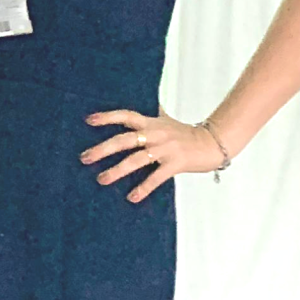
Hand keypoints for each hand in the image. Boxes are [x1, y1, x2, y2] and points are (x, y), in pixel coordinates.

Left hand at [83, 108, 218, 203]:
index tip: (88, 120)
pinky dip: (143, 188)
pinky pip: (156, 177)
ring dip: (117, 171)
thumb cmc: (186, 133)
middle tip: (84, 158)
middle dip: (102, 149)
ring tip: (101, 179)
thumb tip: (142, 102)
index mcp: (151, 123)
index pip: (126, 116)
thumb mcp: (166, 121)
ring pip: (136, 160)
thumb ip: (151, 116)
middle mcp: (155, 134)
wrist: (214, 142)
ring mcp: (165, 149)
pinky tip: (131, 197)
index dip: (107, 117)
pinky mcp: (176, 163)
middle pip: (124, 140)